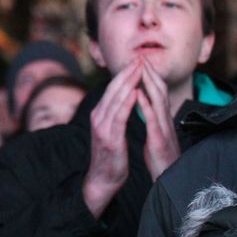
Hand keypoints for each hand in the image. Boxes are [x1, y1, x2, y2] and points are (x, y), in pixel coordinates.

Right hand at [82, 58, 141, 217]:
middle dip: (126, 72)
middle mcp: (98, 117)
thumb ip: (113, 114)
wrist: (103, 178)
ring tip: (138, 69)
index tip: (136, 60)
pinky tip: (134, 92)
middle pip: (113, 90)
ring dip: (128, 83)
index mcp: (99, 114)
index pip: (112, 89)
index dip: (124, 73)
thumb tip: (122, 98)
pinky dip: (126, 103)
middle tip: (138, 57)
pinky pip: (119, 116)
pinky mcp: (109, 138)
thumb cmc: (110, 156)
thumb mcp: (110, 130)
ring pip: (115, 99)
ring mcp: (102, 127)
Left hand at [137, 58, 180, 180]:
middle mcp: (163, 120)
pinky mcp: (159, 140)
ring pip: (158, 101)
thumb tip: (147, 106)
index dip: (148, 77)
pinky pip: (152, 120)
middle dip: (149, 73)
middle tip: (141, 56)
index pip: (155, 93)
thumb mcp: (155, 135)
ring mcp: (162, 129)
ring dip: (149, 83)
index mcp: (160, 119)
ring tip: (141, 67)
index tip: (139, 62)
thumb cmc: (159, 158)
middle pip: (158, 91)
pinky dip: (146, 105)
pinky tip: (139, 94)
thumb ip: (152, 119)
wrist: (164, 177)